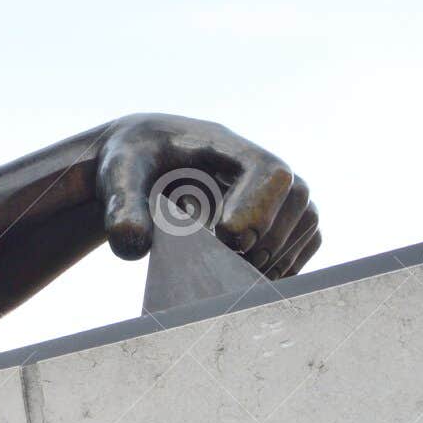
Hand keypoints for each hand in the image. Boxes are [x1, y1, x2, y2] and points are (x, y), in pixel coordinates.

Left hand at [95, 113, 320, 278]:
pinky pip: (304, 235)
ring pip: (305, 215)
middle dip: (270, 235)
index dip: (258, 206)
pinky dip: (289, 260)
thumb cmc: (129, 163)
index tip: (227, 236)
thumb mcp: (116, 176)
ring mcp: (266, 187)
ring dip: (282, 251)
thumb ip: (122, 206)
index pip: (267, 169)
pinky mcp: (271, 212)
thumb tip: (134, 245)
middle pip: (296, 193)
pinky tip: (255, 278)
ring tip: (242, 274)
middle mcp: (252, 163)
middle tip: (233, 262)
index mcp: (219, 143)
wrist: (136, 162)